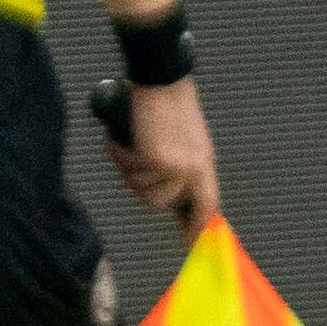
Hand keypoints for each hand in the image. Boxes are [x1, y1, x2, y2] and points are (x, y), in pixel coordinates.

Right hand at [103, 76, 222, 230]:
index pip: (208, 204)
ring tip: (134, 143)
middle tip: (136, 161)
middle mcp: (194, 168)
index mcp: (205, 162)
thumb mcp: (185, 139)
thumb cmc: (170, 105)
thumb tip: (168, 194)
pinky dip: (119, 153)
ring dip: (129, 168)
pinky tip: (126, 135)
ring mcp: (175, 165)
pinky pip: (127, 169)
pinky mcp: (155, 159)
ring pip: (140, 188)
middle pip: (161, 203)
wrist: (163, 80)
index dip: (197, 227)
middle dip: (142, 186)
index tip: (190, 245)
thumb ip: (181, 166)